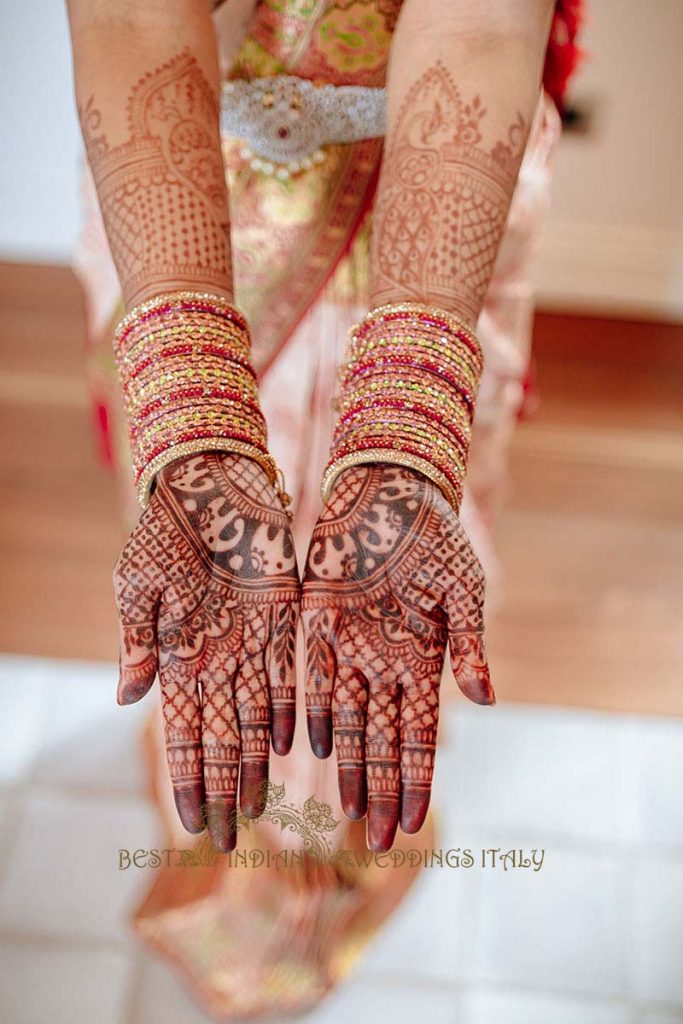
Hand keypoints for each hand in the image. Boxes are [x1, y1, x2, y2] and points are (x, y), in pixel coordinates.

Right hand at [113, 452, 298, 851]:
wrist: (211, 484)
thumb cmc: (166, 531)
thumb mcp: (138, 583)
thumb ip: (137, 640)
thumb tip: (129, 697)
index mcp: (177, 656)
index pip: (184, 734)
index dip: (190, 780)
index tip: (195, 825)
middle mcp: (216, 659)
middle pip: (223, 738)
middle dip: (226, 789)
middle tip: (234, 841)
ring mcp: (250, 643)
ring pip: (257, 717)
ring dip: (258, 763)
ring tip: (264, 807)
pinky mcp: (282, 621)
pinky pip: (289, 674)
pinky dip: (291, 709)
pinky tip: (296, 745)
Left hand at [302, 464, 493, 850]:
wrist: (390, 488)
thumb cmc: (435, 535)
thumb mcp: (464, 588)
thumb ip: (471, 644)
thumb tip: (488, 700)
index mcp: (424, 658)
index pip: (418, 736)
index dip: (414, 782)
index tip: (411, 826)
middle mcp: (385, 661)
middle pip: (380, 741)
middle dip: (378, 792)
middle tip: (372, 843)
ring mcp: (350, 645)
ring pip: (345, 720)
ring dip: (346, 766)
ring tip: (342, 812)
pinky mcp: (318, 622)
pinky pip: (311, 675)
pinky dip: (309, 710)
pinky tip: (307, 748)